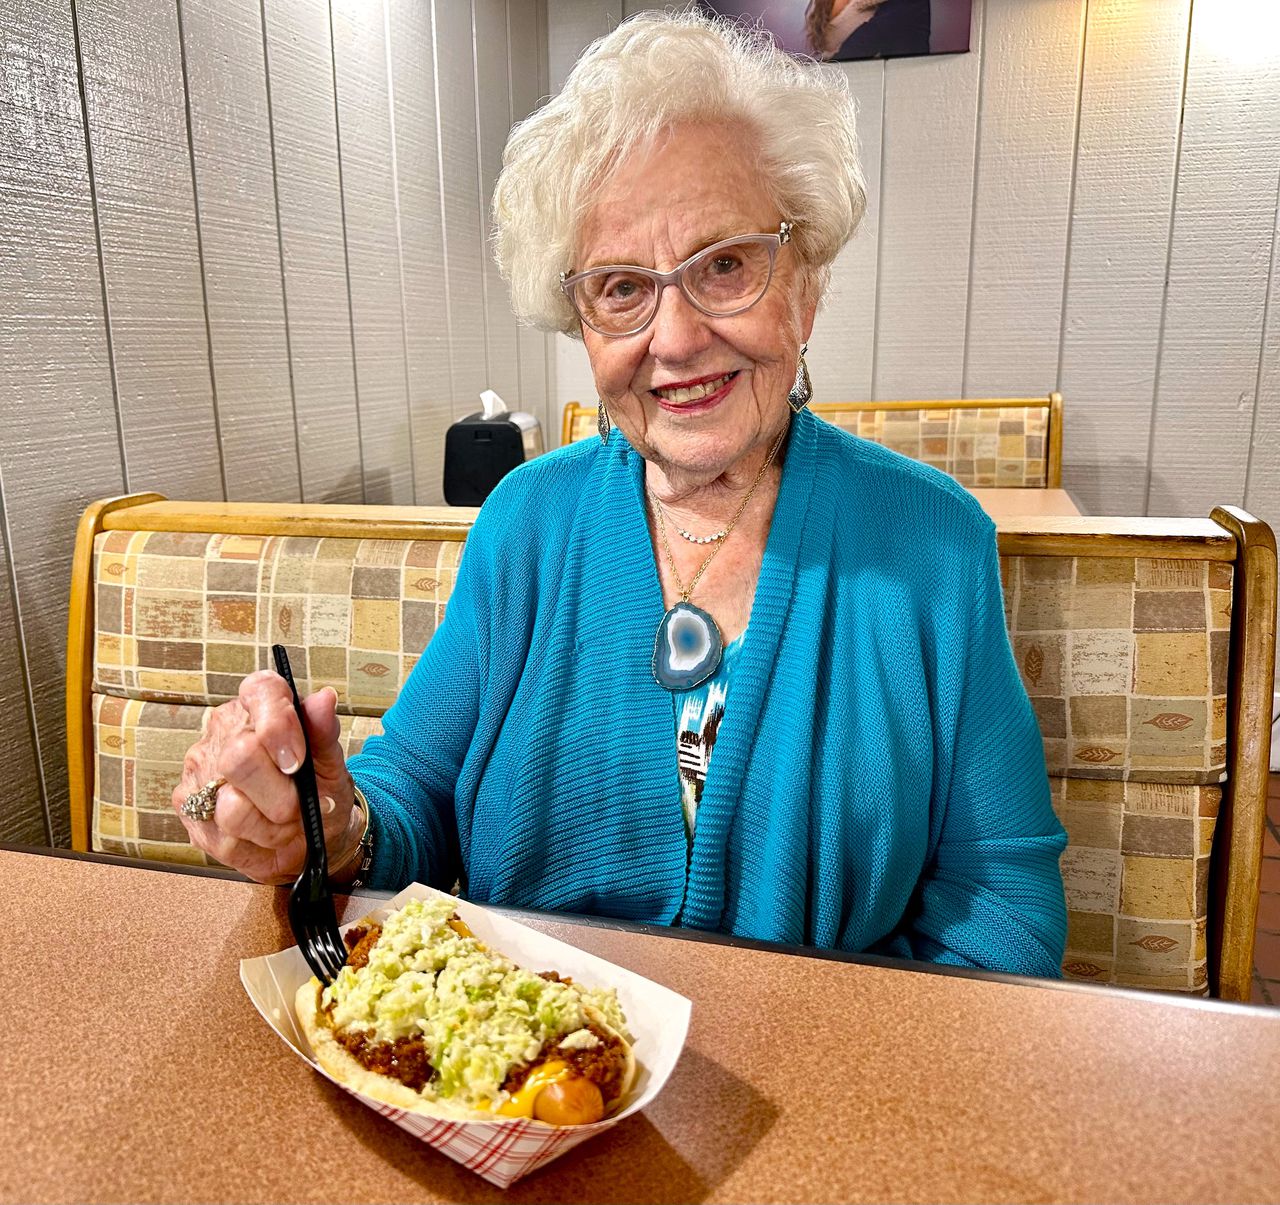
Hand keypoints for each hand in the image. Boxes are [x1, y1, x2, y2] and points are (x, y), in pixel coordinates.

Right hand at [171, 672, 357, 883]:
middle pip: (241, 756)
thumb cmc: (319, 792)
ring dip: (271, 827)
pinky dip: (253, 844)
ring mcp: (199, 769)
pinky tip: (261, 835)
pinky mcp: (186, 807)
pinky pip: (224, 837)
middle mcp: (223, 731)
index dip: (279, 724)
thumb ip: (324, 733)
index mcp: (259, 707)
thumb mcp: (330, 765)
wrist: (309, 836)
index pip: (260, 691)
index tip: (296, 761)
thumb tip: (324, 699)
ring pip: (232, 807)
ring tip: (282, 823)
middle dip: (281, 795)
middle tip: (297, 805)